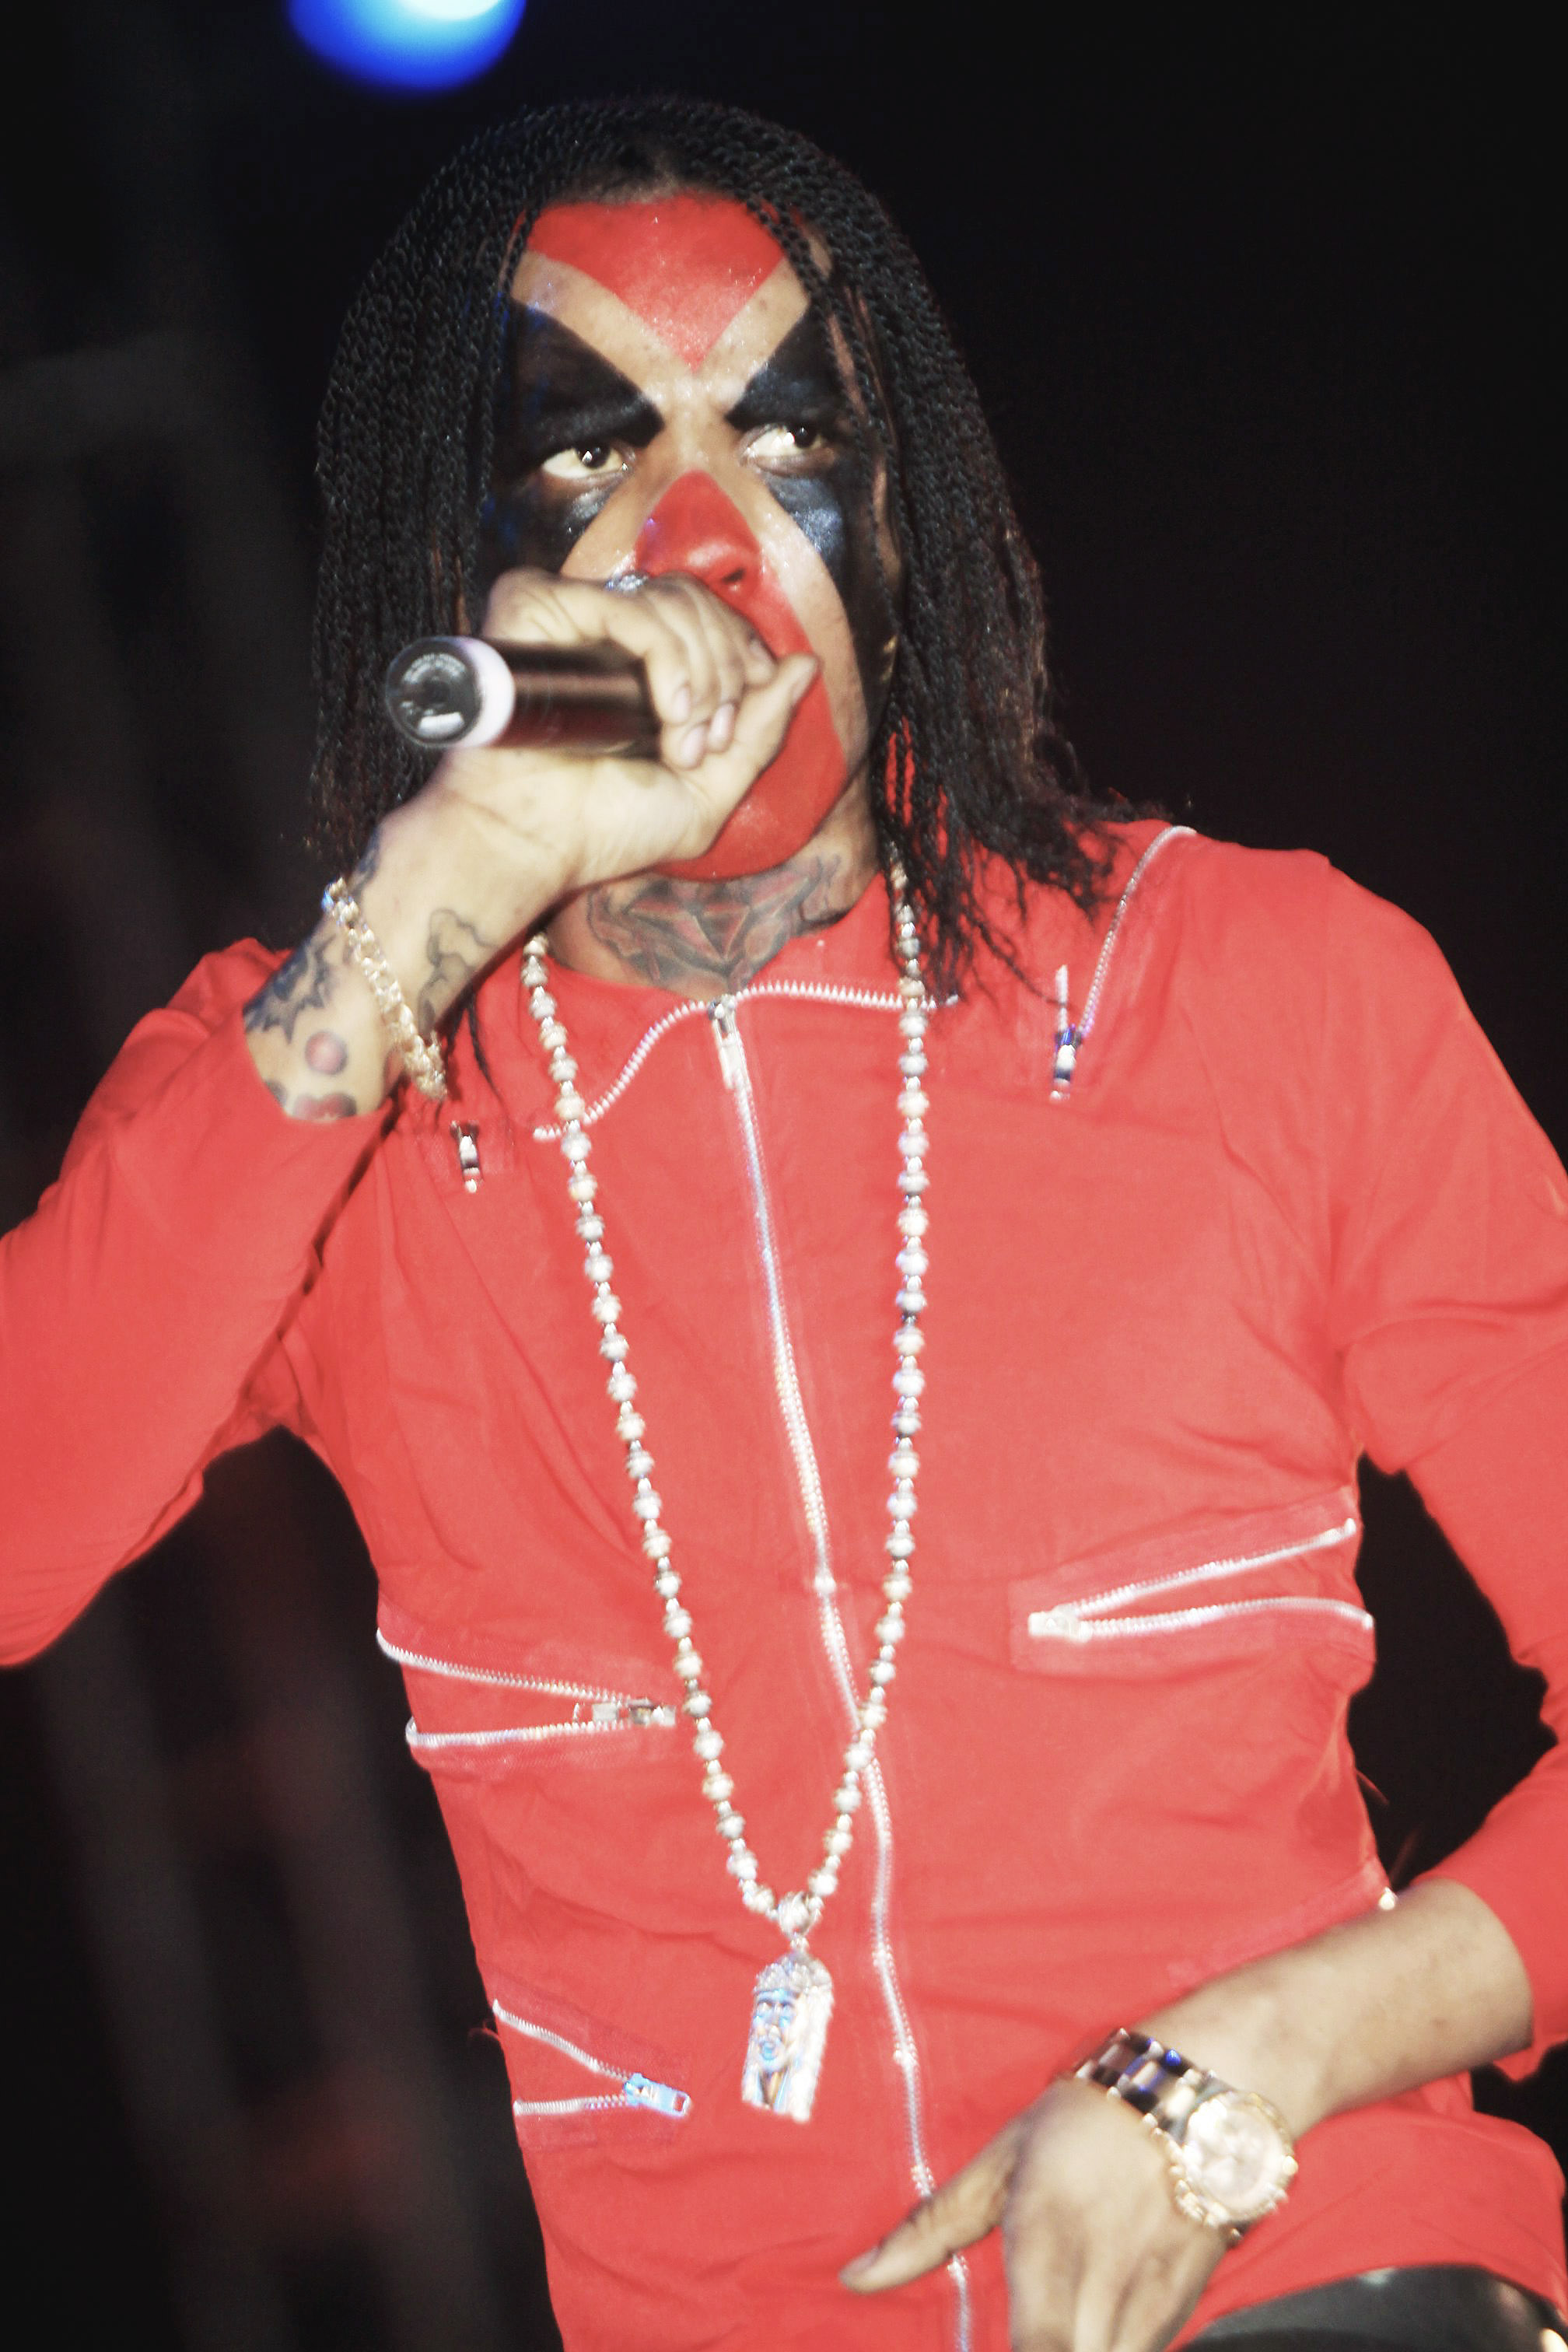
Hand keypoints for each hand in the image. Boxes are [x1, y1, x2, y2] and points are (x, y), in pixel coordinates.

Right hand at [404, 568, 817, 937]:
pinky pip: (630, 606)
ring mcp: (571, 614)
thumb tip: (808, 664)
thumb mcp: (710, 790)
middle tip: (708, 741)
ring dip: (703, 674)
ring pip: (673, 599)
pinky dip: (667, 656)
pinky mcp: (536, 605)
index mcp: (641, 663)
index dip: (743, 653)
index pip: (710, 615)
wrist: (533, 845)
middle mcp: (606, 631)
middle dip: (728, 670)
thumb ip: (761, 730)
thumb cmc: (604, 829)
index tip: (742, 709)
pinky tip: (667, 710)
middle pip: (699, 600)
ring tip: (681, 742)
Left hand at [840, 2077, 1224, 2351]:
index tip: (997, 2347)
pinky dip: (1109, 2348)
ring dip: (1075, 2350)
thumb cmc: (1089, 2118)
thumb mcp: (1002, 2158)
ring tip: (1052, 2323)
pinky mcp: (1185, 2306)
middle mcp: (1099, 2277)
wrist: (1204, 2097)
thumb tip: (855, 2279)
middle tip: (1022, 2329)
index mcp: (1043, 2237)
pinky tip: (1089, 2324)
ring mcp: (1149, 2297)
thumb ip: (930, 2228)